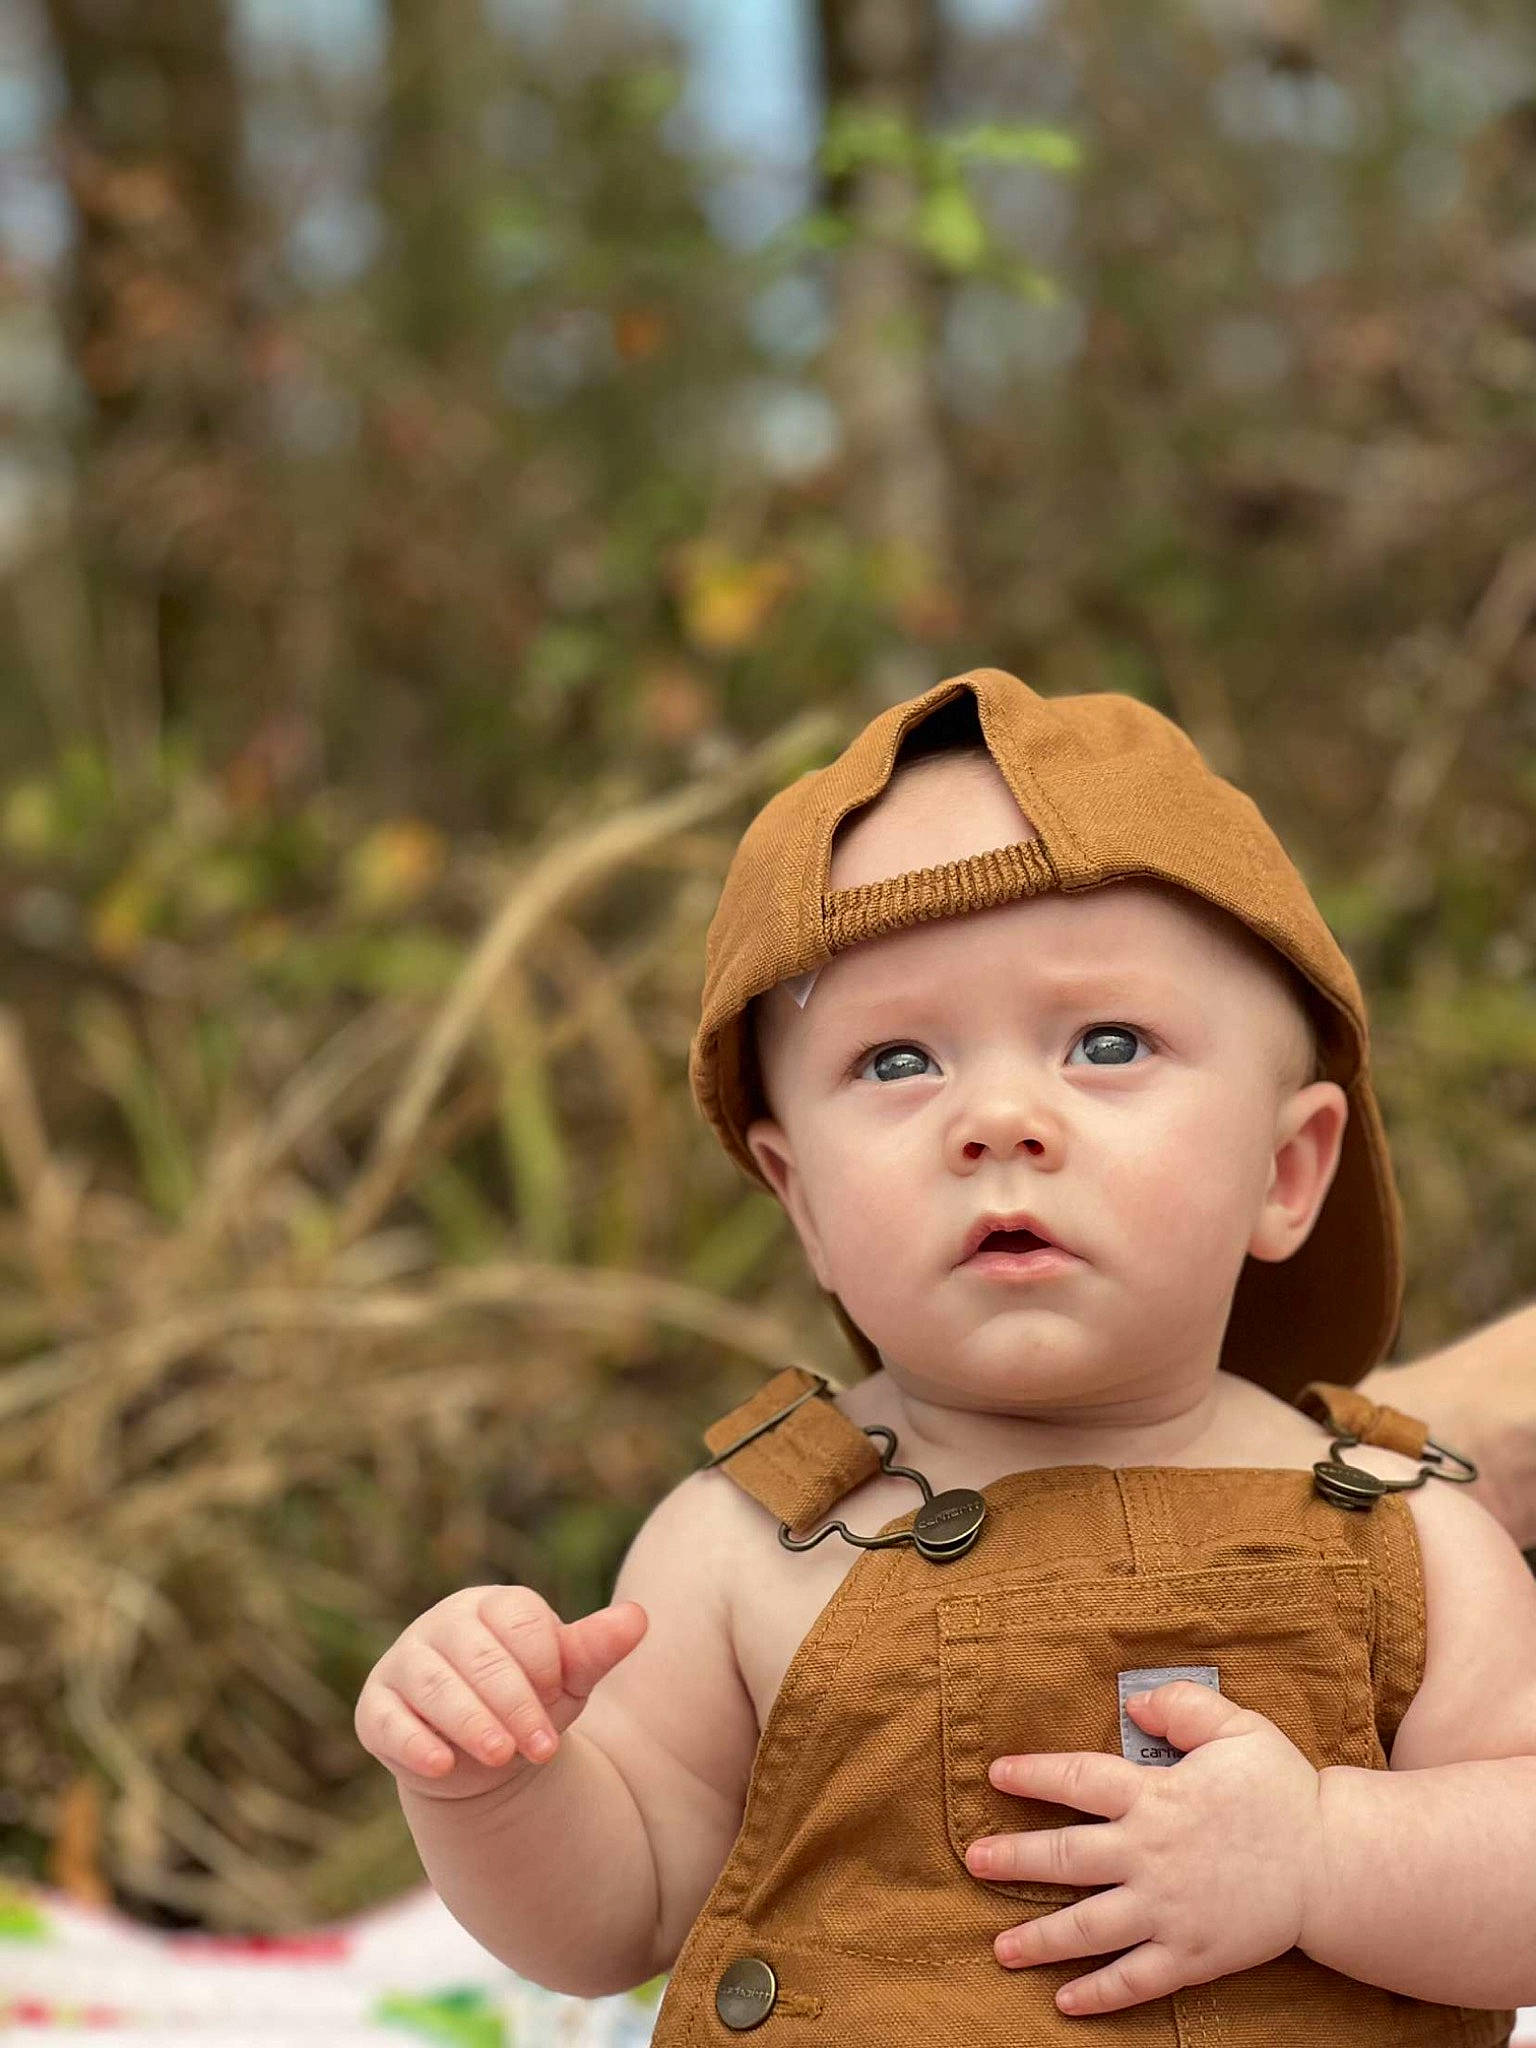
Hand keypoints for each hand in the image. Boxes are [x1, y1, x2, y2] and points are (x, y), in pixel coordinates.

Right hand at [354, 1584, 647, 1801]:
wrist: (485, 1752)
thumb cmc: (532, 1698)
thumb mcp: (568, 1676)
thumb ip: (597, 1647)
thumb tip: (638, 1618)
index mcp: (491, 1605)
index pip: (517, 1621)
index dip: (544, 1661)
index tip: (561, 1697)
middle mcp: (442, 1625)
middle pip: (478, 1656)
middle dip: (514, 1704)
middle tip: (543, 1747)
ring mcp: (406, 1664)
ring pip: (434, 1686)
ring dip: (470, 1722)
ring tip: (503, 1756)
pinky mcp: (377, 1707)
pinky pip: (387, 1720)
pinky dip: (413, 1742)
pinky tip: (442, 1765)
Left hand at [964, 1681, 1324, 2015]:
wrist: (1334, 1865)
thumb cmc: (1283, 1791)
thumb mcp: (1238, 1728)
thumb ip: (1183, 1706)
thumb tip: (1137, 1704)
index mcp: (1156, 1797)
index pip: (1078, 1780)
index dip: (1033, 1775)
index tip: (996, 1776)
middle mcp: (1151, 1855)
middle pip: (1067, 1858)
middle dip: (1015, 1860)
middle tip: (973, 1862)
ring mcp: (1168, 1911)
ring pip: (1089, 1928)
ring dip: (1040, 1938)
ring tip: (1000, 1948)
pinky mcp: (1191, 1956)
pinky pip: (1135, 1980)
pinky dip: (1098, 1995)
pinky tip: (1064, 2001)